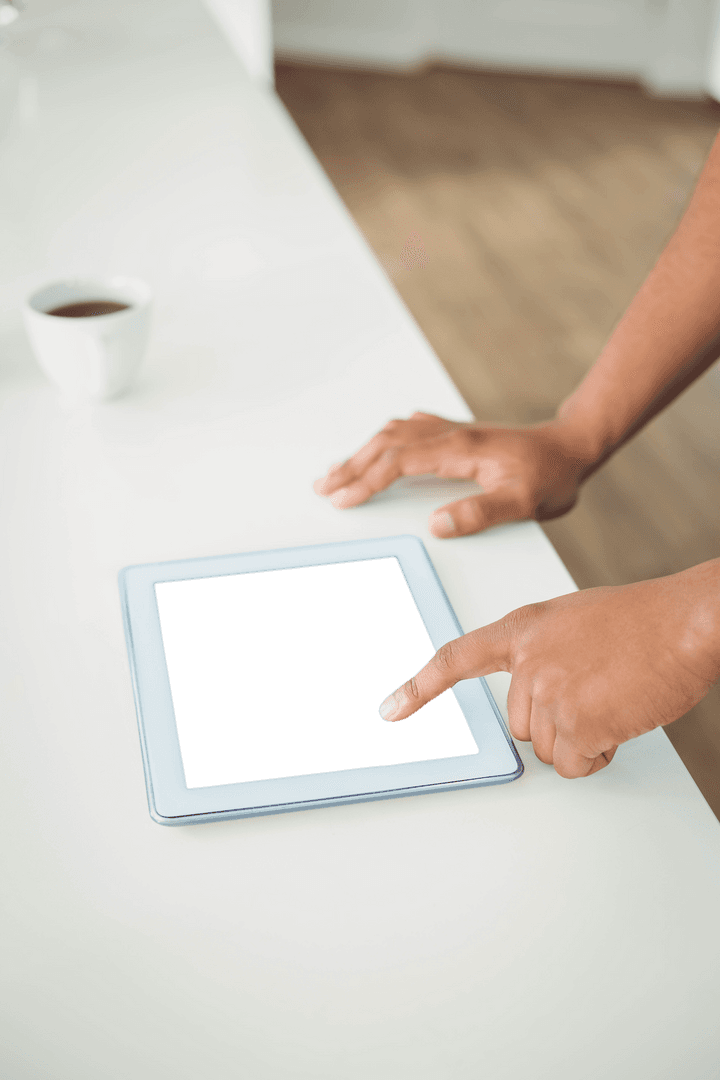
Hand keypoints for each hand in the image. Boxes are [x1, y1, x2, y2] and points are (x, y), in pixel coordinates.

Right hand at [314, 412, 595, 536]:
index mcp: (461, 449)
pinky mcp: (457, 433)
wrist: (572, 447)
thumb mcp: (524, 502)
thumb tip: (437, 524)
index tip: (342, 499)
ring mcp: (452, 430)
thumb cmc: (551, 475)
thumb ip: (481, 514)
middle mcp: (451, 434)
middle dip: (351, 467)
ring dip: (362, 452)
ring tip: (338, 472)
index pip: (399, 462)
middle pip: (387, 444)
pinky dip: (384, 441)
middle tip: (324, 488)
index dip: (367, 481)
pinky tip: (379, 447)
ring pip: (394, 434)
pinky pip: (409, 430)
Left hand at [377, 569, 719, 776]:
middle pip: (521, 724)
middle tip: (598, 690)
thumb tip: (536, 699)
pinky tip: (621, 719)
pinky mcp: (576, 723)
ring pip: (549, 748)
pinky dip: (598, 754)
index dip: (421, 687)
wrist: (686, 622)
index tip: (391, 710)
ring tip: (614, 699)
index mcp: (522, 628)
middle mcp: (526, 661)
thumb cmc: (643, 620)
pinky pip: (574, 764)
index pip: (457, 658)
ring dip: (581, 739)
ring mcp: (549, 692)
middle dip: (558, 721)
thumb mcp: (574, 622)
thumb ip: (542, 653)